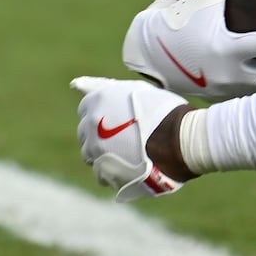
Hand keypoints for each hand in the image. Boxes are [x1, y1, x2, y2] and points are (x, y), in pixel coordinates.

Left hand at [72, 77, 190, 201]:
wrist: (179, 139)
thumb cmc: (164, 110)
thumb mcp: (136, 89)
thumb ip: (106, 88)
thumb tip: (76, 84)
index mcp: (97, 101)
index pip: (86, 107)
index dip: (103, 112)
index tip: (119, 116)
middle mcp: (90, 123)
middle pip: (85, 131)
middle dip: (100, 133)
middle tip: (127, 134)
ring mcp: (94, 148)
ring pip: (89, 152)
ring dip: (104, 152)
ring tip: (129, 151)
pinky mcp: (102, 169)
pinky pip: (100, 171)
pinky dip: (112, 169)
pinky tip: (130, 164)